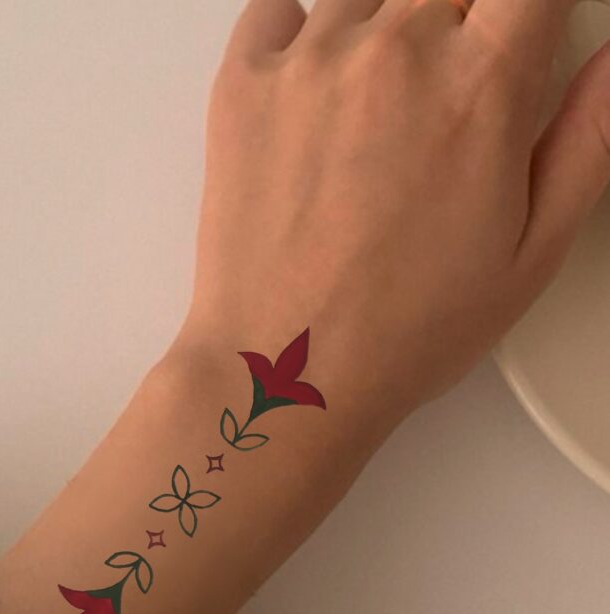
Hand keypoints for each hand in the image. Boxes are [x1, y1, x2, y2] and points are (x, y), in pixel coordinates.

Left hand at [187, 0, 609, 417]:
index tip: (518, 38)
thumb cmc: (406, 330)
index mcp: (481, 88)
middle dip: (458, 24)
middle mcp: (396, 53)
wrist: (286, 371)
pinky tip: (313, 92)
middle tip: (443, 99)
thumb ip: (586, 140)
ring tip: (377, 113)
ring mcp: (311, 63)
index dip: (530, 8)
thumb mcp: (530, 254)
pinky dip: (299, 33)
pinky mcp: (243, 87)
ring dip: (384, 31)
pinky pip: (276, 10)